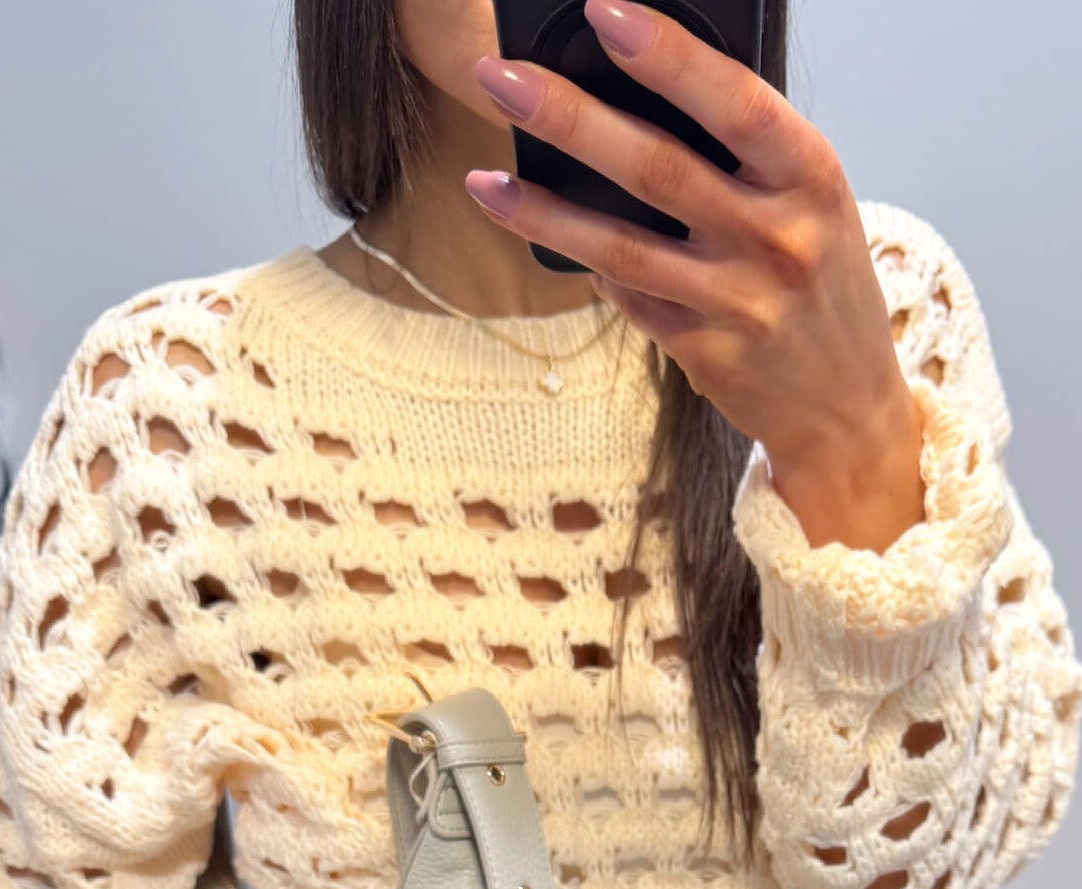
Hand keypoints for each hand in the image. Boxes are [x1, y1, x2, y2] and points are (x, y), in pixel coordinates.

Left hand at [466, 0, 917, 485]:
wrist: (847, 407)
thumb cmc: (822, 288)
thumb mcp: (812, 206)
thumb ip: (748, 158)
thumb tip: (643, 99)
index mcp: (811, 178)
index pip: (734, 101)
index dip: (667, 55)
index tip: (603, 12)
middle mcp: (777, 238)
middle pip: (657, 168)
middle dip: (569, 116)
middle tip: (499, 78)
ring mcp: (738, 303)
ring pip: (621, 248)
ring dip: (543, 211)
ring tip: (484, 181)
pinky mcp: (704, 353)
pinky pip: (629, 297)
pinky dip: (588, 265)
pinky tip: (548, 236)